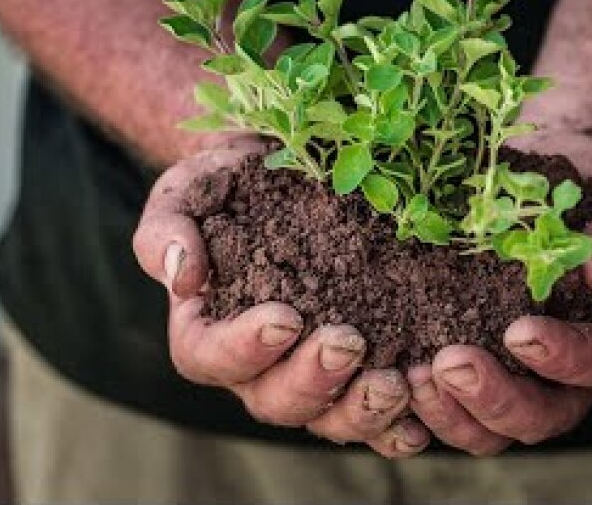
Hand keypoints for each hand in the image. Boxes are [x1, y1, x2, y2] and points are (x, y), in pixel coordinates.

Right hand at [133, 136, 429, 457]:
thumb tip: (182, 275)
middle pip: (274, 401)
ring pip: (329, 420)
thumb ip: (167, 227)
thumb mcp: (188, 189)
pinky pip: (377, 418)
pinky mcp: (362, 371)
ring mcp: (312, 374)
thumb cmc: (228, 182)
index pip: (211, 358)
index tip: (285, 318)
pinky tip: (424, 412)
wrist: (287, 167)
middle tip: (348, 342)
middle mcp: (258, 366)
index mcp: (206, 331)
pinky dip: (400, 424)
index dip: (245, 349)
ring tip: (395, 383)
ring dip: (361, 411)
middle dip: (312, 381)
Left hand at [408, 131, 591, 454]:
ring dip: (451, 413)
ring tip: (412, 373)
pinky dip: (422, 405)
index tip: (521, 332)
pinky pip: (450, 412)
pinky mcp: (477, 374)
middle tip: (450, 363)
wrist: (546, 178)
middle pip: (542, 415)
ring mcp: (523, 382)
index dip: (565, 356)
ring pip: (491, 429)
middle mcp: (575, 375)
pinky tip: (392, 373)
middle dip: (495, 398)